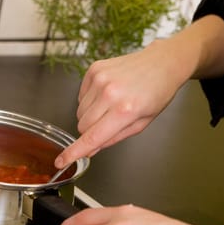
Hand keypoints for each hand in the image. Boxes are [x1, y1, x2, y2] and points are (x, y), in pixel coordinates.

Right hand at [54, 41, 185, 168]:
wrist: (161, 63)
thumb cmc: (157, 94)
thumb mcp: (141, 124)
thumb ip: (113, 138)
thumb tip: (90, 149)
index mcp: (124, 111)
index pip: (92, 137)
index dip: (74, 152)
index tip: (61, 161)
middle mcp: (109, 94)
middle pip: (82, 125)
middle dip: (91, 131)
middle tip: (109, 123)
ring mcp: (100, 79)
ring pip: (79, 112)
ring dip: (91, 115)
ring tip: (111, 105)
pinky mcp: (94, 69)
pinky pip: (81, 96)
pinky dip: (90, 100)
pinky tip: (107, 94)